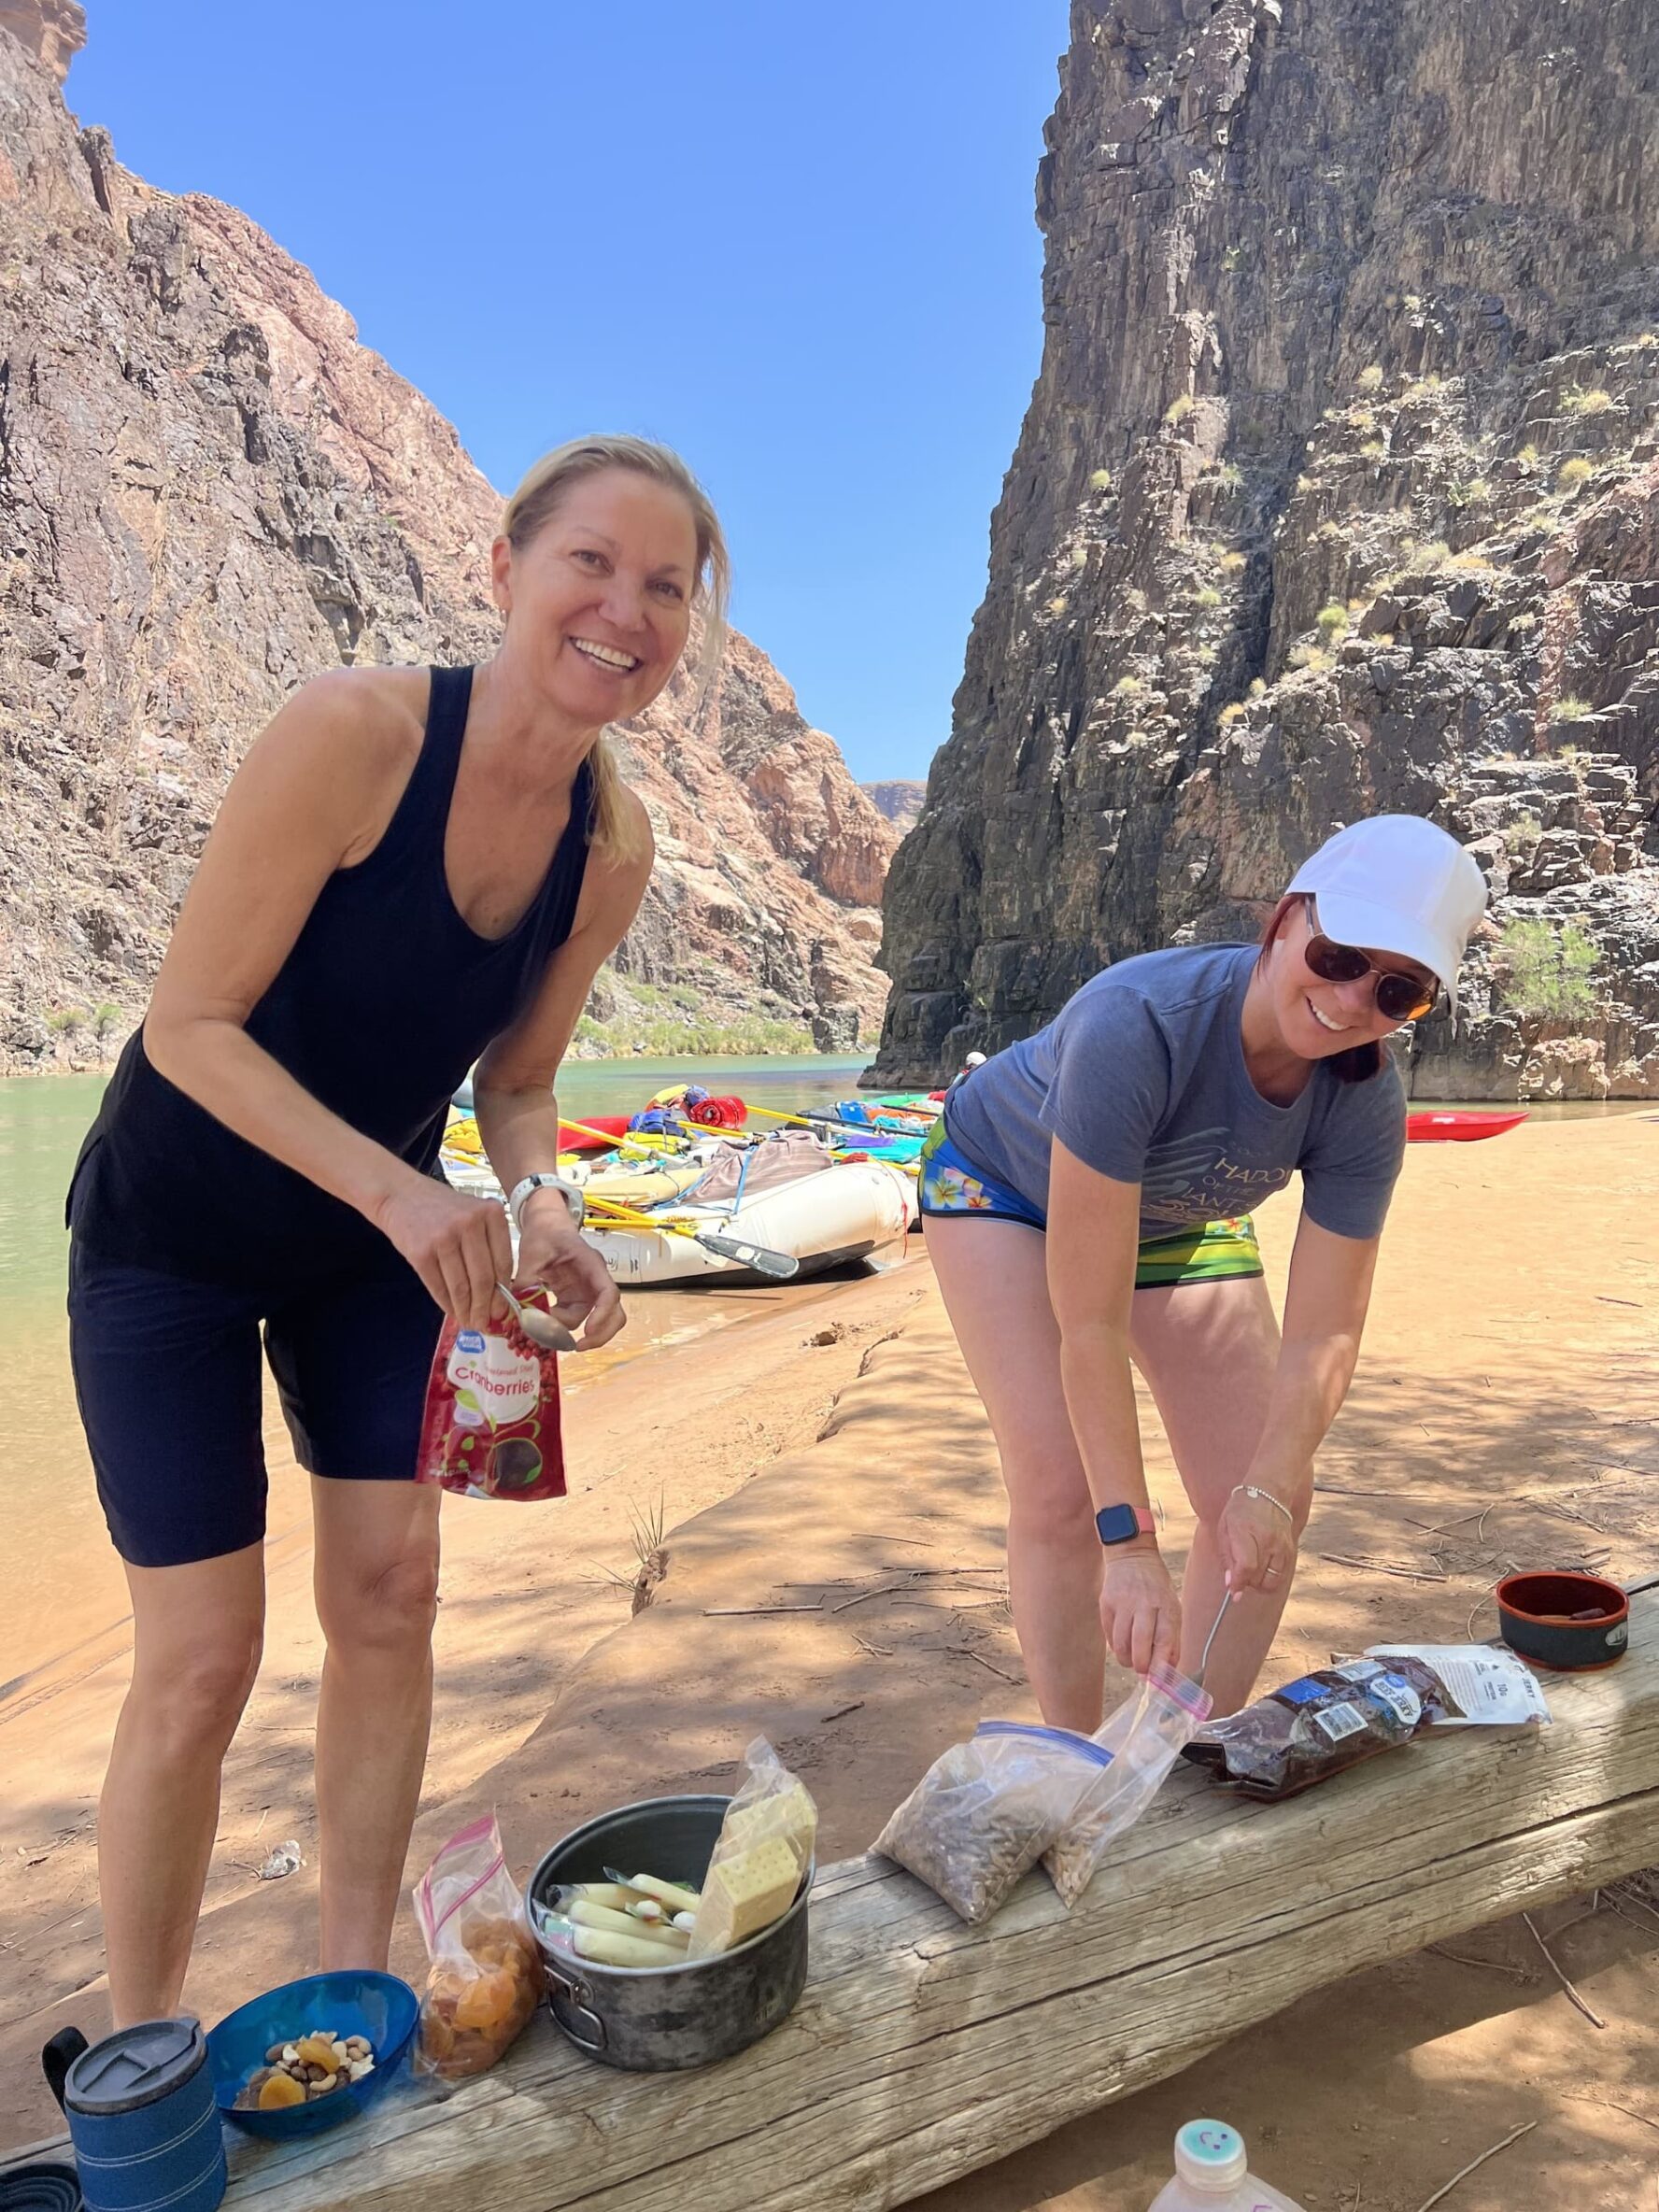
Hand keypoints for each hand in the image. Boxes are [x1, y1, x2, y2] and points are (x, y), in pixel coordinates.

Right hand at [375, 1175, 513, 1330]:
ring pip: (461, 1287)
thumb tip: (499, 1293)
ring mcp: (444, 1238)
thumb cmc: (443, 1208)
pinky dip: (447, 1304)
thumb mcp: (473, 1214)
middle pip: (483, 1278)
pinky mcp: (421, 1252)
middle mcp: (470, 1224)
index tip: (503, 1311)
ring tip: (470, 1323)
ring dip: (466, 1311)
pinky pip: (438, 1287)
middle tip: (485, 1323)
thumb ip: (488, 1245)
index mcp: (491, 1214)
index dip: (503, 1293)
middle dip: (485, 1308)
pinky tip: (452, 1312)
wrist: (401, 1195)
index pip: (503, 1263)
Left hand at [516, 1191, 624, 1349]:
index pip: (608, 1293)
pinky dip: (563, 1327)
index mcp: (590, 1265)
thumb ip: (527, 1282)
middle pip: (613, 1314)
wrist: (545, 1225)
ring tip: (549, 1335)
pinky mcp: (575, 1298)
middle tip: (577, 1347)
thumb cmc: (544, 1233)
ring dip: (574, 1331)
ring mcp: (586, 1291)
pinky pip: (576, 1318)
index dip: (602, 1316)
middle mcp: (594, 1281)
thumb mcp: (531, 1254)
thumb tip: (523, 1311)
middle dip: (600, 1334)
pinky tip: (544, 1328)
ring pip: (594, 1320)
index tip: (587, 1332)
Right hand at [1099, 1547, 1180, 1676]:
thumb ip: (1172, 1638)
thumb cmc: (1156, 1587)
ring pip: (1120, 1645)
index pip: (1164, 1641)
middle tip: (1143, 1671)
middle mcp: (1144, 1604)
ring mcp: (1122, 1603)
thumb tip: (1169, 1670)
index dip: (1160, 1665)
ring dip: (1127, 1659)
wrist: (1132, 1556)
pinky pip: (1109, 1636)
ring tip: (1132, 1658)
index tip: (1159, 1680)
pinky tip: (1123, 1641)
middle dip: (1141, 1666)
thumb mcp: (1172, 1607)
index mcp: (1165, 1606)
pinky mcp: (1106, 1604)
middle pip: (1139, 1645)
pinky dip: (1116, 1646)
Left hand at [1218, 1484, 1299, 1598]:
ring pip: (1273, 1581)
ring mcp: (1281, 1545)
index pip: (1246, 1566)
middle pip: (1259, 1577)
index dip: (1238, 1583)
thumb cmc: (1241, 1510)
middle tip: (1240, 1576)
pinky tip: (1262, 1567)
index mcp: (1246, 1531)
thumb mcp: (1224, 1528)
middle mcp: (1267, 1539)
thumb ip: (1227, 1558)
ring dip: (1260, 1583)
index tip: (1232, 1592)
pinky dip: (1271, 1578)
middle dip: (1247, 1584)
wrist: (1270, 1492)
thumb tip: (1230, 1584)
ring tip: (1251, 1571)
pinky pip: (1282, 1576)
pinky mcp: (1290, 1550)